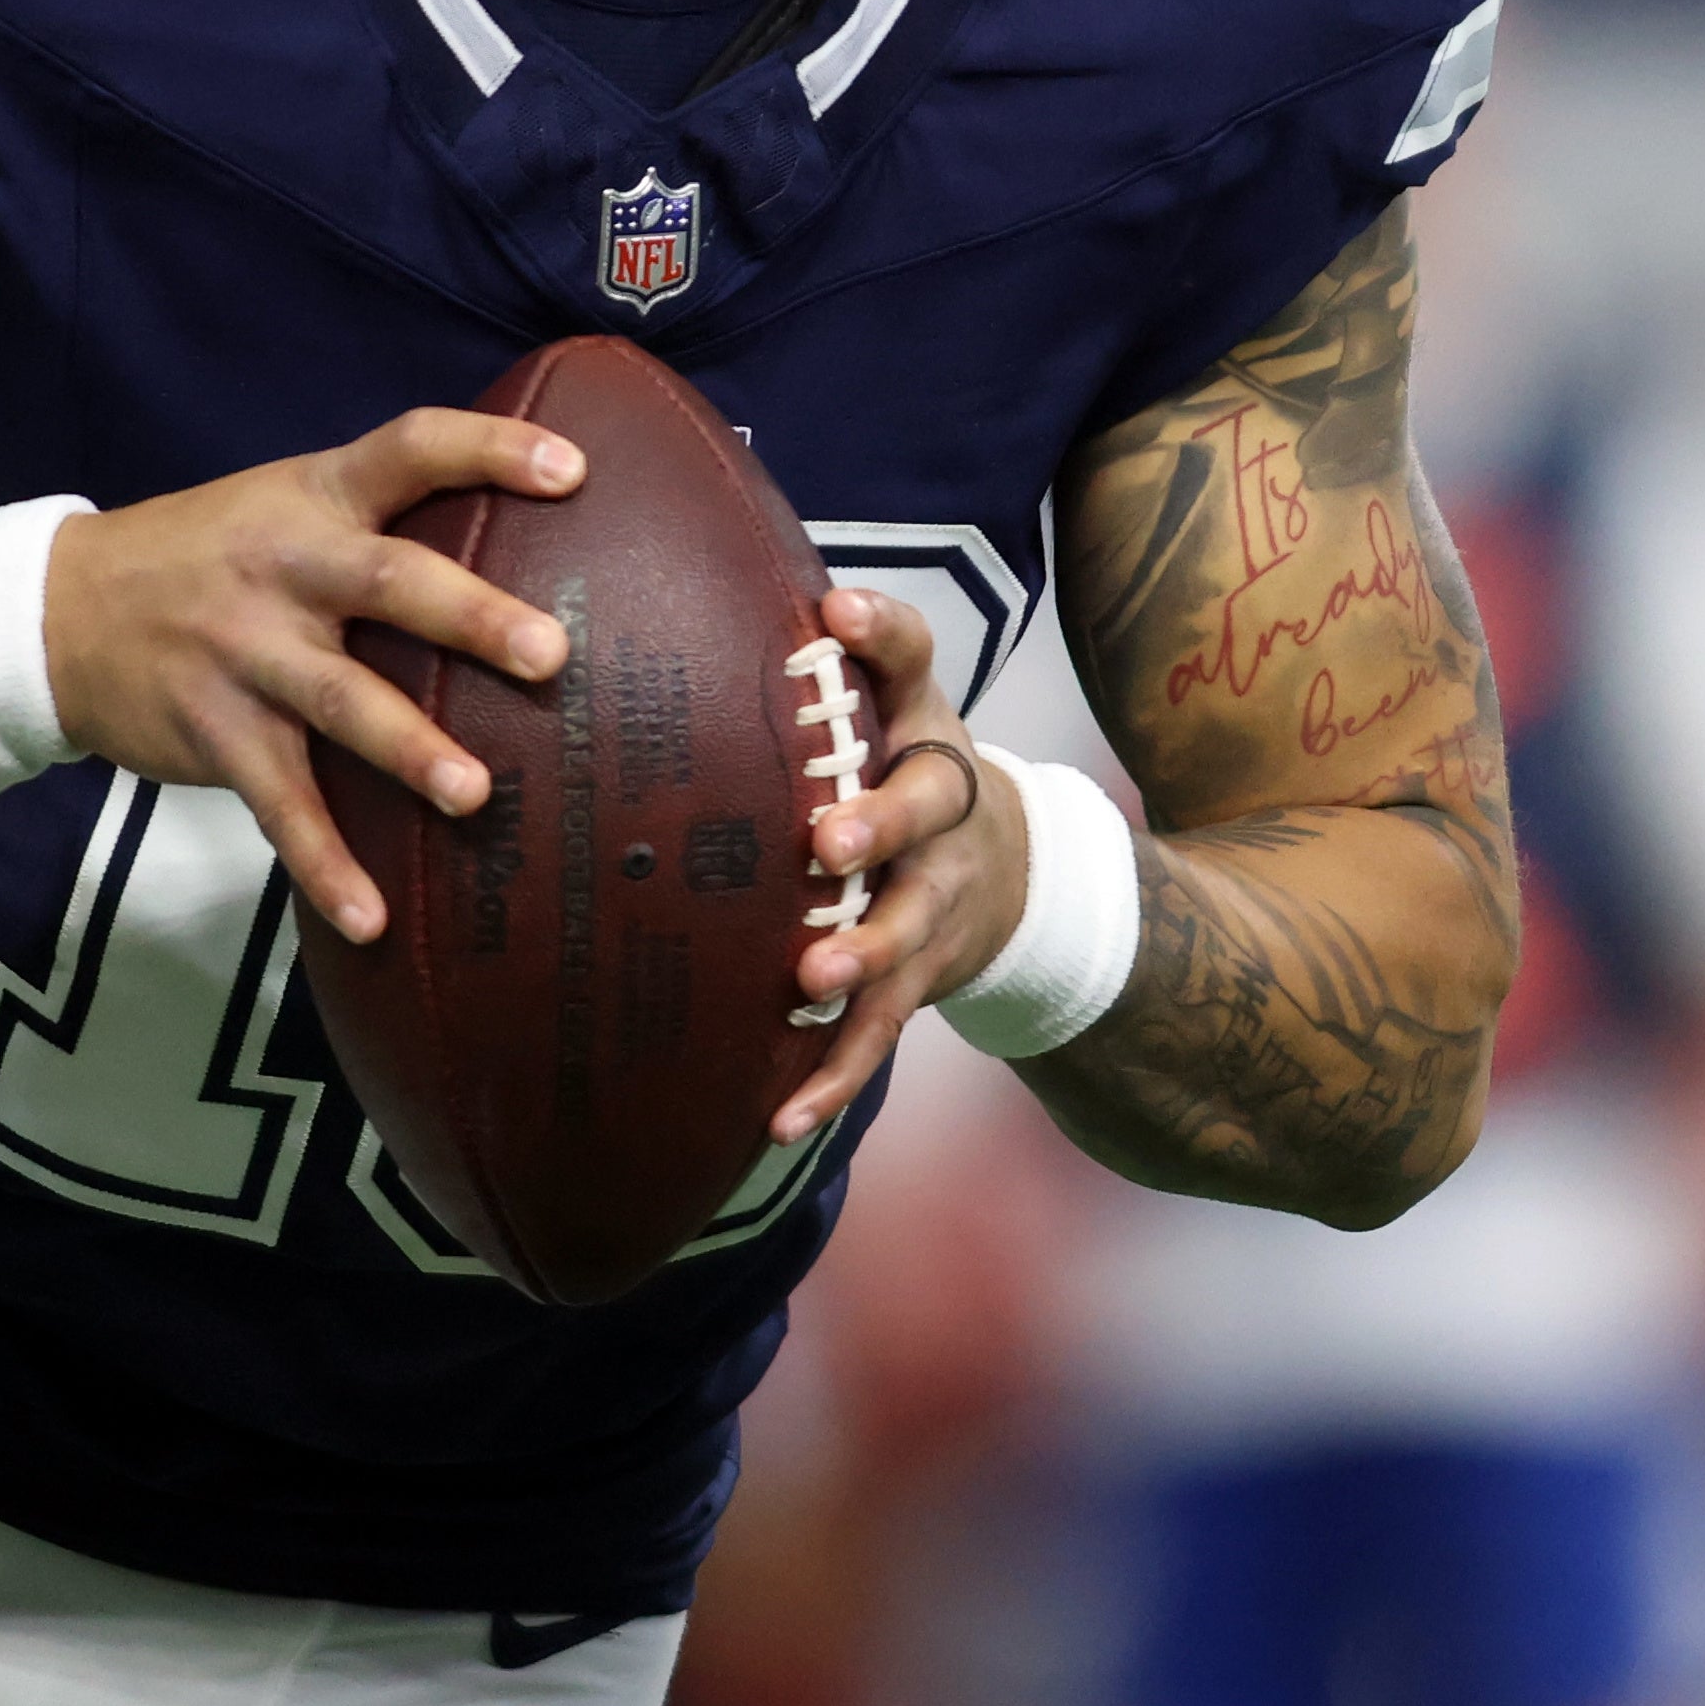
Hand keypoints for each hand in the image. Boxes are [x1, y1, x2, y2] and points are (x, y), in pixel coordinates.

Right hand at [41, 409, 578, 943]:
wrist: (58, 611)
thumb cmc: (211, 555)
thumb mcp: (283, 503)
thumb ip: (378, 518)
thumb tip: (521, 544)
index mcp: (317, 497)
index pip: (410, 448)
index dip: (490, 451)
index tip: (572, 470)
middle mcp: (287, 568)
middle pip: (389, 581)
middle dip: (471, 618)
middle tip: (551, 654)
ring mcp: (248, 653)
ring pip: (341, 701)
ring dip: (410, 750)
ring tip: (477, 795)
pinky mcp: (217, 732)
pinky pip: (281, 805)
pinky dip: (325, 864)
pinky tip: (372, 917)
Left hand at [774, 585, 1029, 1140]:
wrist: (1012, 870)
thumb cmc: (898, 770)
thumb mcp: (883, 705)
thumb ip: (815, 662)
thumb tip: (691, 585)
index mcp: (920, 727)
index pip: (913, 662)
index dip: (883, 635)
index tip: (836, 613)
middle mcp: (942, 810)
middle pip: (924, 808)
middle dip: (879, 824)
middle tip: (829, 840)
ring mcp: (937, 899)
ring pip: (906, 928)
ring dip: (861, 954)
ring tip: (811, 976)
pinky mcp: (921, 978)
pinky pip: (878, 1033)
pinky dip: (832, 1077)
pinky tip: (779, 1119)